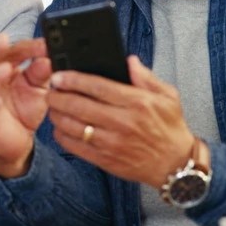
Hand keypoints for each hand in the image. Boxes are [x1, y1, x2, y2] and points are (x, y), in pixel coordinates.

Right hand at [0, 34, 51, 177]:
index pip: (10, 51)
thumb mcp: (39, 90)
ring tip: (5, 70)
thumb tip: (47, 57)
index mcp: (4, 66)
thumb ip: (42, 74)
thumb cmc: (25, 109)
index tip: (43, 45)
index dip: (26, 46)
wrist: (20, 142)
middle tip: (4, 40)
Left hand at [46, 55, 197, 186]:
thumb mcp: (167, 96)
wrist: (175, 165)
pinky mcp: (106, 160)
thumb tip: (129, 60)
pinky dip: (63, 136)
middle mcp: (123, 122)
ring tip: (52, 107)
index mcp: (137, 102)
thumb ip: (146, 77)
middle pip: (80, 105)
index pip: (97, 86)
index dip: (73, 79)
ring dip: (57, 115)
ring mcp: (113, 142)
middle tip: (50, 90)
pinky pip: (76, 147)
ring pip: (74, 126)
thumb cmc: (170, 127)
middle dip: (58, 96)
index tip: (59, 75)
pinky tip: (60, 128)